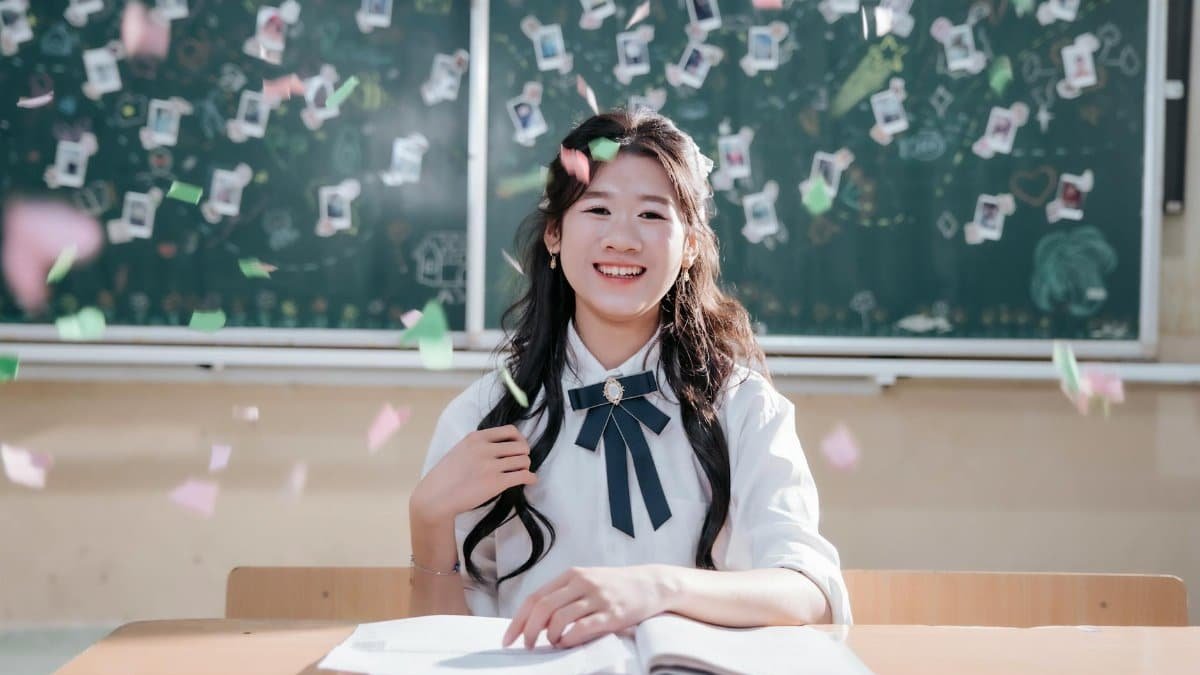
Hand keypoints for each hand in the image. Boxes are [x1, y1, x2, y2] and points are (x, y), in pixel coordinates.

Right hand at [410, 424, 536, 524]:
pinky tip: (530, 480)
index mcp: (476, 438)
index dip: (520, 439)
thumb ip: (479, 446)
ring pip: (524, 460)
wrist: (435, 497)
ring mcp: (491, 466)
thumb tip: (503, 447)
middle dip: (524, 454)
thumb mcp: (460, 450)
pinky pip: (523, 476)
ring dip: (526, 467)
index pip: (510, 431)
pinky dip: (530, 478)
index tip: (520, 447)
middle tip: (521, 462)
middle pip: (520, 446)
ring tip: (522, 472)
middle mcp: (485, 449)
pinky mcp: (496, 483)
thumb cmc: (446, 476)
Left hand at [502, 565, 669, 649]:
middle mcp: (582, 583)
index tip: (508, 638)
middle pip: (543, 608)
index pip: (535, 598)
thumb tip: (534, 621)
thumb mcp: (587, 582)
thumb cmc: (615, 586)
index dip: (518, 620)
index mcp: (571, 575)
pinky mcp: (612, 614)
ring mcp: (597, 597)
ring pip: (559, 618)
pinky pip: (582, 628)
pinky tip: (568, 643)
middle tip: (526, 647)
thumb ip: (564, 596)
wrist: (652, 583)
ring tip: (552, 643)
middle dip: (528, 631)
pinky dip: (569, 639)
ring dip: (549, 636)